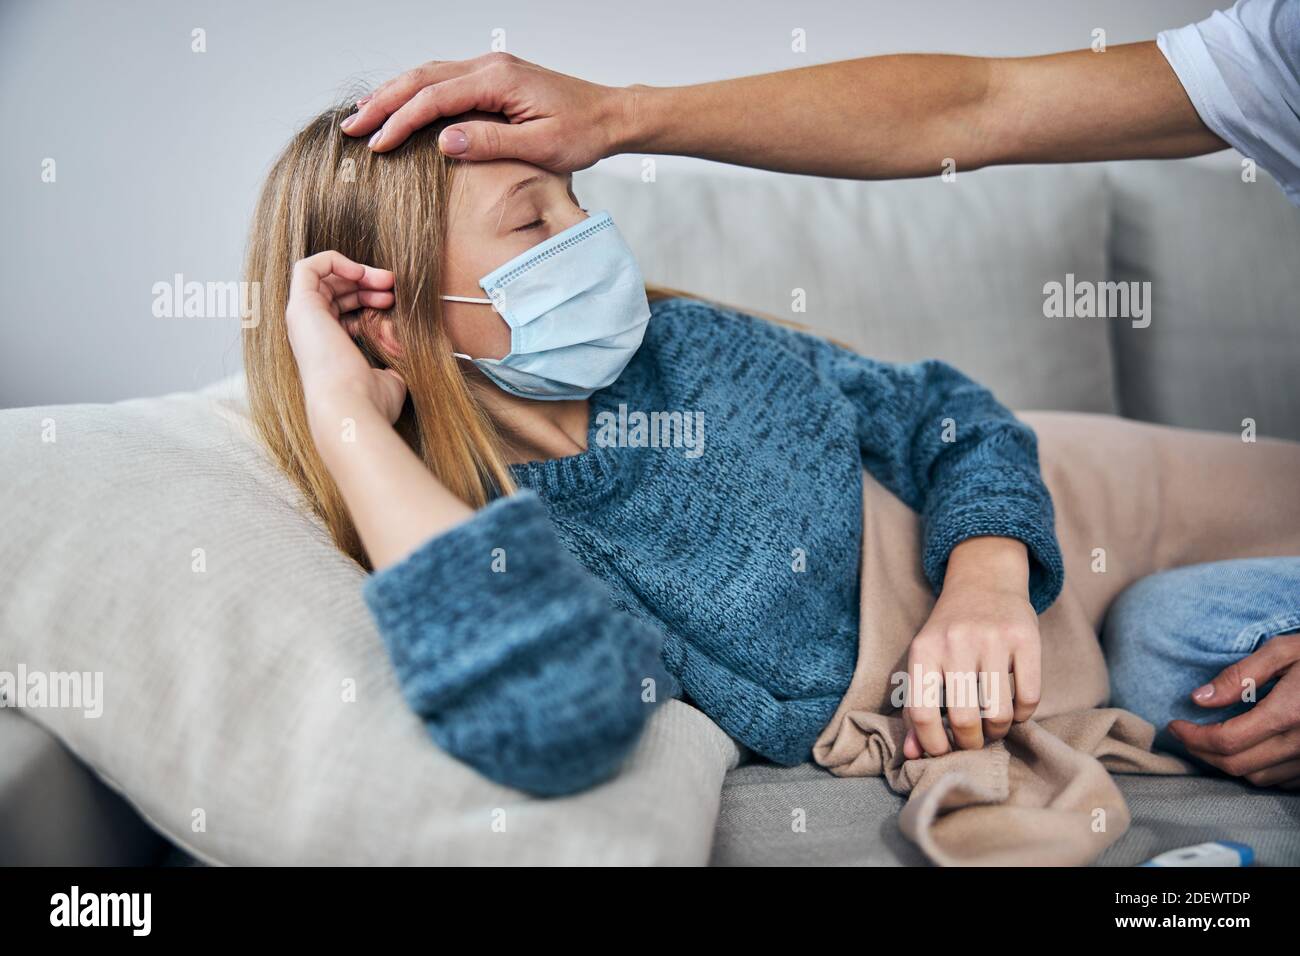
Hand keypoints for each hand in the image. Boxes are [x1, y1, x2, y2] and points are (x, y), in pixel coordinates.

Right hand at [285, 251, 405, 430]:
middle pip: (335, 291)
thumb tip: (405, 352)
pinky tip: (361, 273)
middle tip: (393, 285)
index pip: (344, 313)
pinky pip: (308, 267)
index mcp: (328, 349)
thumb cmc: (370, 400)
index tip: (394, 302)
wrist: (350, 405)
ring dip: (357, 271)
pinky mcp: (300, 305)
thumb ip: (393, 361)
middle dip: (366, 282)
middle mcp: (311, 332)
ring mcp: (302, 318)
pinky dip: (335, 261)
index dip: (369, 301)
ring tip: (385, 280)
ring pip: (324, 278)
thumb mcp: (390, 377)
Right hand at [340, 52, 630, 169]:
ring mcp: (491, 69)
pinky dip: (416, 92)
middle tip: (351, 127)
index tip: (376, 144)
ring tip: (364, 115)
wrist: (609, 116)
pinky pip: (445, 79)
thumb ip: (490, 143)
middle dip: (383, 102)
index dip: (400, 121)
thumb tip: (444, 141)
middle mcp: (490, 66)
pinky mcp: (494, 78)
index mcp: (498, 81)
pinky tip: (401, 106)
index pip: (434, 99)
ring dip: (394, 94)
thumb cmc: (581, 133)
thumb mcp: (540, 147)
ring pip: (429, 74)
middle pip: (422, 78)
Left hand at [902, 537, 1040, 757]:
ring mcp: (993, 638)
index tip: (943, 752)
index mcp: (924, 650)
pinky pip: (1030, 696)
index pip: (922, 713)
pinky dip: (1024, 715)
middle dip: (970, 742)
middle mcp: (956, 642)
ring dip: (998, 731)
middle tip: (973, 741)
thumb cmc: (949, 632)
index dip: (933, 744)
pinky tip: (1016, 710)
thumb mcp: (925, 659)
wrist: (983, 580)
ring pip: (999, 712)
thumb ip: (916, 706)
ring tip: (993, 727)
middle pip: (964, 718)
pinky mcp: (1026, 637)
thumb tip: (914, 755)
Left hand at [1168, 633, 1299, 788]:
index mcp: (1289, 713)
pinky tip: (1242, 747)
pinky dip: (1253, 767)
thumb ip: (1239, 675)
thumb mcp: (1282, 650)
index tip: (1175, 725)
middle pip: (1236, 764)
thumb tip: (1198, 699)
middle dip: (1201, 752)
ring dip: (1225, 763)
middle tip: (1185, 734)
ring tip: (1208, 740)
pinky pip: (1279, 779)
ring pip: (1256, 777)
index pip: (1227, 740)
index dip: (1193, 737)